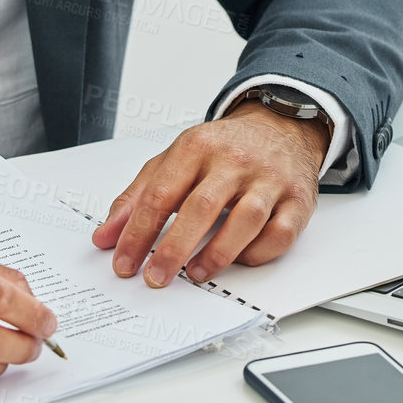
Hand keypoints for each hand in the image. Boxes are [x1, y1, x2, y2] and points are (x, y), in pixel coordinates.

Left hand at [90, 100, 326, 287]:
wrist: (280, 126)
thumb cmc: (223, 149)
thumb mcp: (174, 160)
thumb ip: (137, 196)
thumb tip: (106, 235)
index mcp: (196, 147)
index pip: (160, 193)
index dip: (137, 232)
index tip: (124, 262)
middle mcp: (233, 161)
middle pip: (200, 206)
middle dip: (173, 248)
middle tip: (155, 277)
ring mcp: (268, 179)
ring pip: (246, 219)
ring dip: (218, 253)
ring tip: (195, 273)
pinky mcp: (297, 200)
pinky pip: (280, 232)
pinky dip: (259, 252)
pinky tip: (240, 259)